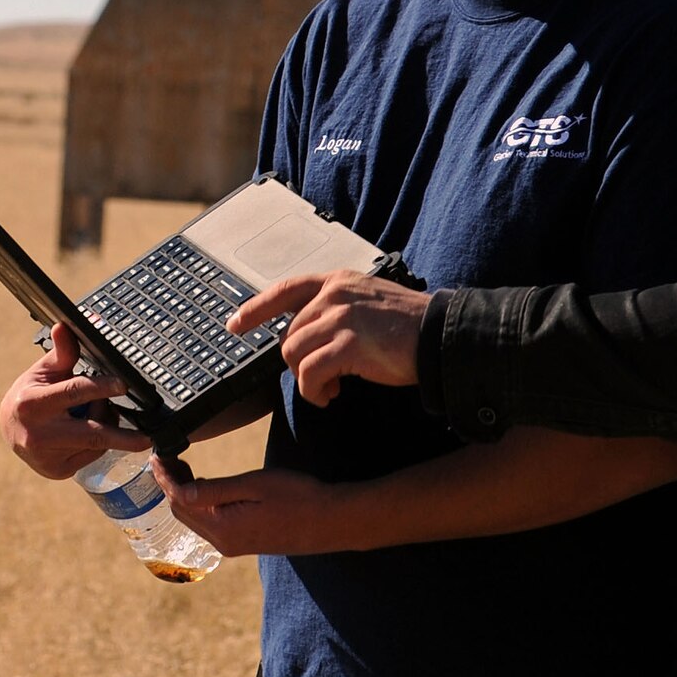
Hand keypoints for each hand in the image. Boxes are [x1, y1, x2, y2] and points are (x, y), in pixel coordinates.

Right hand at [0, 321, 150, 478]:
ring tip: (95, 410)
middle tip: (147, 438)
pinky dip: (97, 444)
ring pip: (95, 444)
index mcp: (33, 404)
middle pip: (91, 435)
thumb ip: (61, 354)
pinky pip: (90, 456)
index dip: (101, 388)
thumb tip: (65, 326)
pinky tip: (85, 431)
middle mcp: (38, 434)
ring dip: (107, 427)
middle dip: (122, 437)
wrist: (8, 430)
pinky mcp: (56, 471)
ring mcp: (47, 457)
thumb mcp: (42, 372)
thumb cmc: (30, 395)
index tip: (124, 385)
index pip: (74, 393)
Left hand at [152, 459, 361, 556]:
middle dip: (171, 486)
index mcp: (222, 528)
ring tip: (181, 470)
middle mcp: (223, 542)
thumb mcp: (254, 485)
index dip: (166, 478)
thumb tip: (178, 491)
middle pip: (183, 513)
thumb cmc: (298, 497)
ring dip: (186, 496)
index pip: (180, 501)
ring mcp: (234, 546)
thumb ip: (213, 490)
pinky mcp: (245, 543)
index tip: (157, 457)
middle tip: (167, 459)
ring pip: (196, 520)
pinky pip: (211, 525)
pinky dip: (202, 506)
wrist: (332, 522)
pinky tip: (207, 489)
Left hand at [227, 272, 429, 406]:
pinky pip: (310, 375)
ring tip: (330, 389)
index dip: (256, 308)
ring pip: (294, 356)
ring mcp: (341, 318)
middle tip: (324, 380)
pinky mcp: (348, 345)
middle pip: (290, 335)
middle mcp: (335, 295)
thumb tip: (309, 337)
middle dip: (299, 364)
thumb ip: (339, 310)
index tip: (235, 324)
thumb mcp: (369, 302)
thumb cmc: (410, 327)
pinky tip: (332, 395)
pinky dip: (315, 392)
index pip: (286, 289)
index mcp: (339, 281)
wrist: (440, 336)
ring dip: (307, 380)